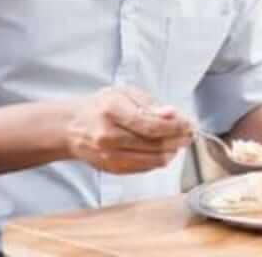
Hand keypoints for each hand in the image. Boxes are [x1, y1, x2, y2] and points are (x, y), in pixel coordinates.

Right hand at [65, 86, 193, 173]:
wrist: (73, 128)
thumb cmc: (100, 107)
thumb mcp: (123, 92)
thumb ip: (149, 103)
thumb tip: (172, 115)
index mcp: (111, 111)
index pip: (150, 124)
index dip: (175, 126)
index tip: (188, 124)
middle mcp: (108, 136)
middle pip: (154, 144)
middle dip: (178, 139)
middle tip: (189, 133)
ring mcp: (109, 156)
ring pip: (153, 159)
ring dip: (172, 151)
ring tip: (179, 141)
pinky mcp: (113, 169)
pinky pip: (145, 168)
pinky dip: (159, 159)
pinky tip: (164, 150)